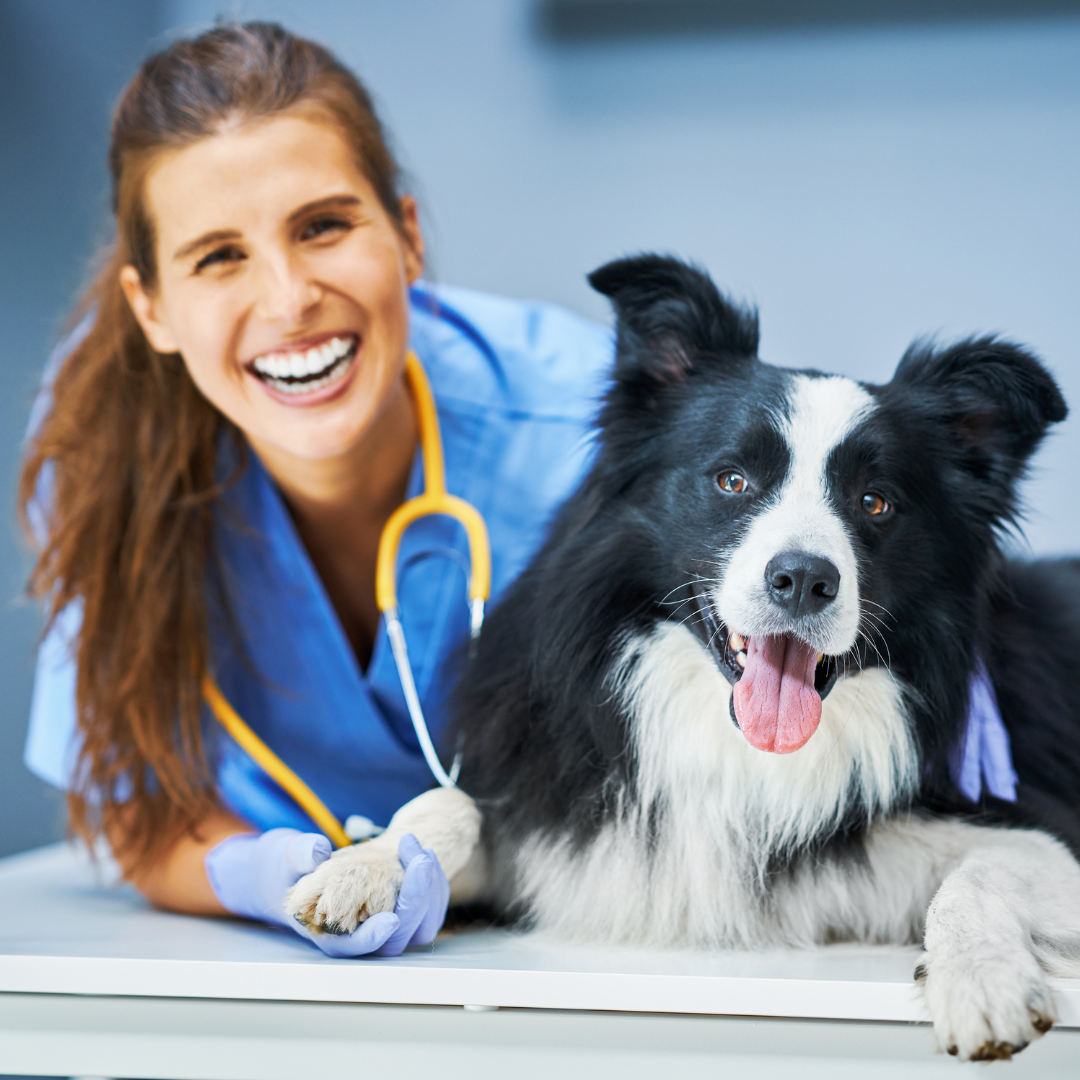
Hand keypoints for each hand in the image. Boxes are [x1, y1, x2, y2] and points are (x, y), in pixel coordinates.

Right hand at [205, 828, 447, 956]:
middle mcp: (360, 937)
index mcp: (329, 933)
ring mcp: (384, 927)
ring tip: (420, 850)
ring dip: (429, 886)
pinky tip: (422, 854)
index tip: (391, 920)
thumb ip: (301, 855)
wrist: (302, 867)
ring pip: (421, 922)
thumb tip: (317, 851)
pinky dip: (432, 882)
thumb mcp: (289, 856)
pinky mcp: (401, 913)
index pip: (355, 947)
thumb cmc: (291, 867)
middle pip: (399, 935)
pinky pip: (428, 907)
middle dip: (416, 897)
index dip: (373, 937)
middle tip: (421, 858)